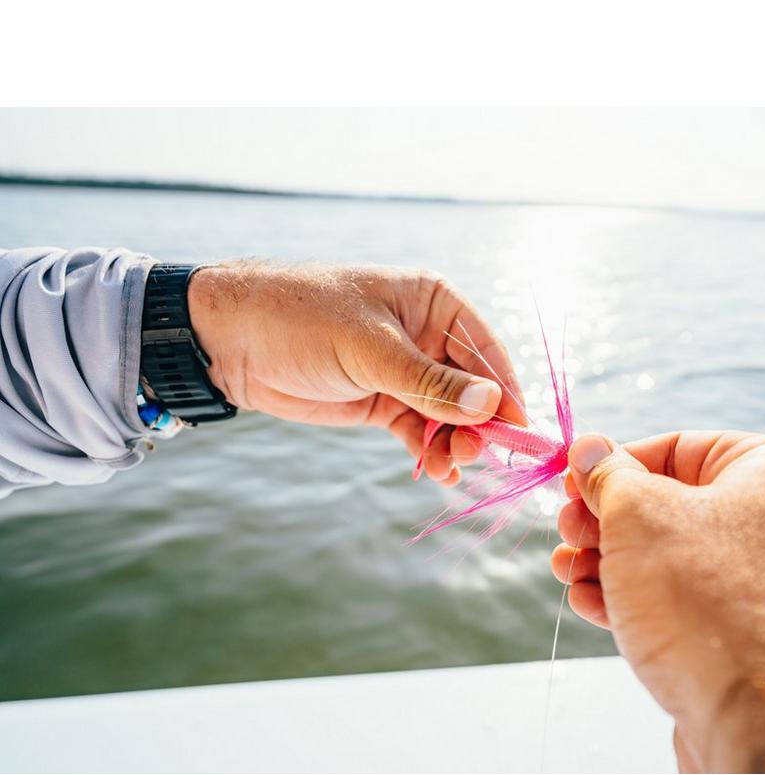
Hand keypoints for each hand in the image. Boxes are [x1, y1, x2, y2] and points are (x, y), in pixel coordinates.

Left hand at [187, 262, 522, 484]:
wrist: (232, 341)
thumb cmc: (302, 319)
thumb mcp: (370, 348)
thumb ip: (430, 381)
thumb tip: (490, 406)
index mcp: (434, 303)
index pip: (486, 350)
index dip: (505, 391)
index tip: (521, 432)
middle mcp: (427, 337)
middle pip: (472, 387)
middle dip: (479, 423)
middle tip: (477, 455)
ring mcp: (406, 372)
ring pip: (448, 414)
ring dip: (456, 441)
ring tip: (453, 466)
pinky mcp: (383, 402)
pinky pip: (420, 429)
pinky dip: (431, 450)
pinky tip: (439, 471)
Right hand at [551, 431, 764, 771]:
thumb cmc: (716, 602)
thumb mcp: (642, 517)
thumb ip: (610, 477)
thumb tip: (590, 446)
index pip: (681, 447)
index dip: (615, 462)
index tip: (569, 483)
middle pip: (677, 507)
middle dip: (608, 521)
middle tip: (565, 534)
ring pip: (680, 565)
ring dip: (613, 566)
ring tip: (568, 576)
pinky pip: (695, 611)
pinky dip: (641, 605)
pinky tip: (595, 608)